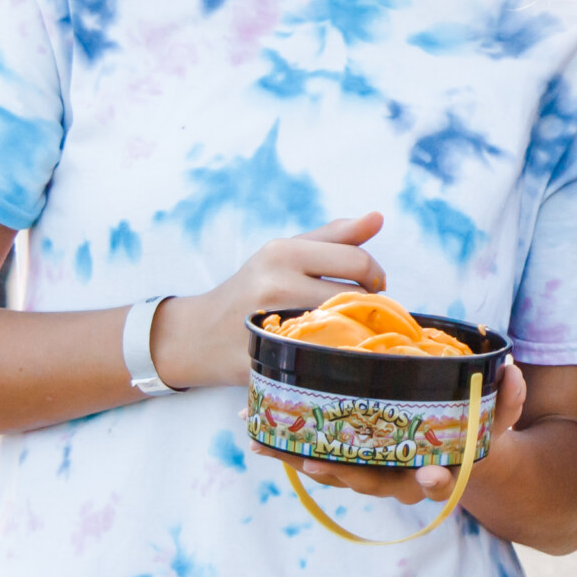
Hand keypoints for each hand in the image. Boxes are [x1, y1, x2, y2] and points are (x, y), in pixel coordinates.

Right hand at [148, 213, 386, 390]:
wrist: (198, 335)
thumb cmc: (254, 287)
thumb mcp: (287, 252)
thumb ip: (335, 235)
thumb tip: (378, 216)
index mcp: (282, 252)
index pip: (356, 260)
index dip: (375, 275)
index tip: (372, 285)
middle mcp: (275, 284)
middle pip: (355, 295)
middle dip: (369, 303)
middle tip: (361, 310)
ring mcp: (270, 324)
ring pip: (345, 325)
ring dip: (356, 328)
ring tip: (345, 327)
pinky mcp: (269, 359)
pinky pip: (325, 356)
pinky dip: (335, 352)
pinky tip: (327, 349)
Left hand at [273, 361, 527, 504]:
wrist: (452, 458)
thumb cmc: (470, 435)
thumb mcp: (495, 420)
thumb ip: (507, 400)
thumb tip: (512, 372)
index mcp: (438, 472)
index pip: (438, 482)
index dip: (435, 481)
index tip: (433, 476)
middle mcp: (401, 480)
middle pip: (372, 484)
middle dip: (344, 474)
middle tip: (318, 464)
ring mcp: (373, 474)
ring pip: (337, 474)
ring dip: (304, 462)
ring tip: (274, 450)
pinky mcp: (349, 463)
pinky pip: (318, 459)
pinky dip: (288, 450)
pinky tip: (256, 436)